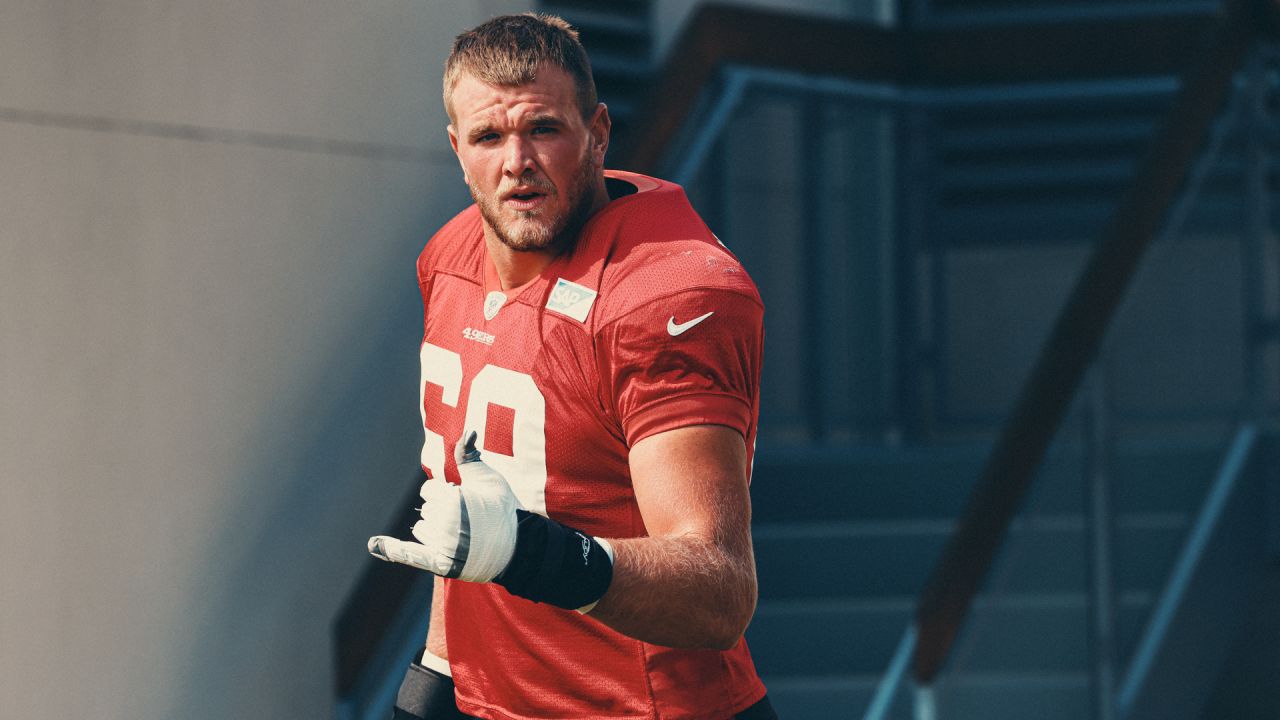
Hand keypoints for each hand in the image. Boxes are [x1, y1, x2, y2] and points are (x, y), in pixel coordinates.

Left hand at [368, 431, 518, 581]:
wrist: (517, 545)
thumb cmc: (502, 508)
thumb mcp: (488, 478)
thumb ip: (469, 457)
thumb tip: (467, 431)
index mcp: (452, 500)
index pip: (429, 492)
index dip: (446, 494)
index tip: (465, 500)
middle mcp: (444, 523)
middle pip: (426, 510)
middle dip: (442, 511)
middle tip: (469, 519)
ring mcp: (442, 546)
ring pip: (421, 530)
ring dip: (435, 530)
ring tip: (463, 534)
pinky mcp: (441, 564)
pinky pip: (409, 554)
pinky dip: (391, 550)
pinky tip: (373, 545)